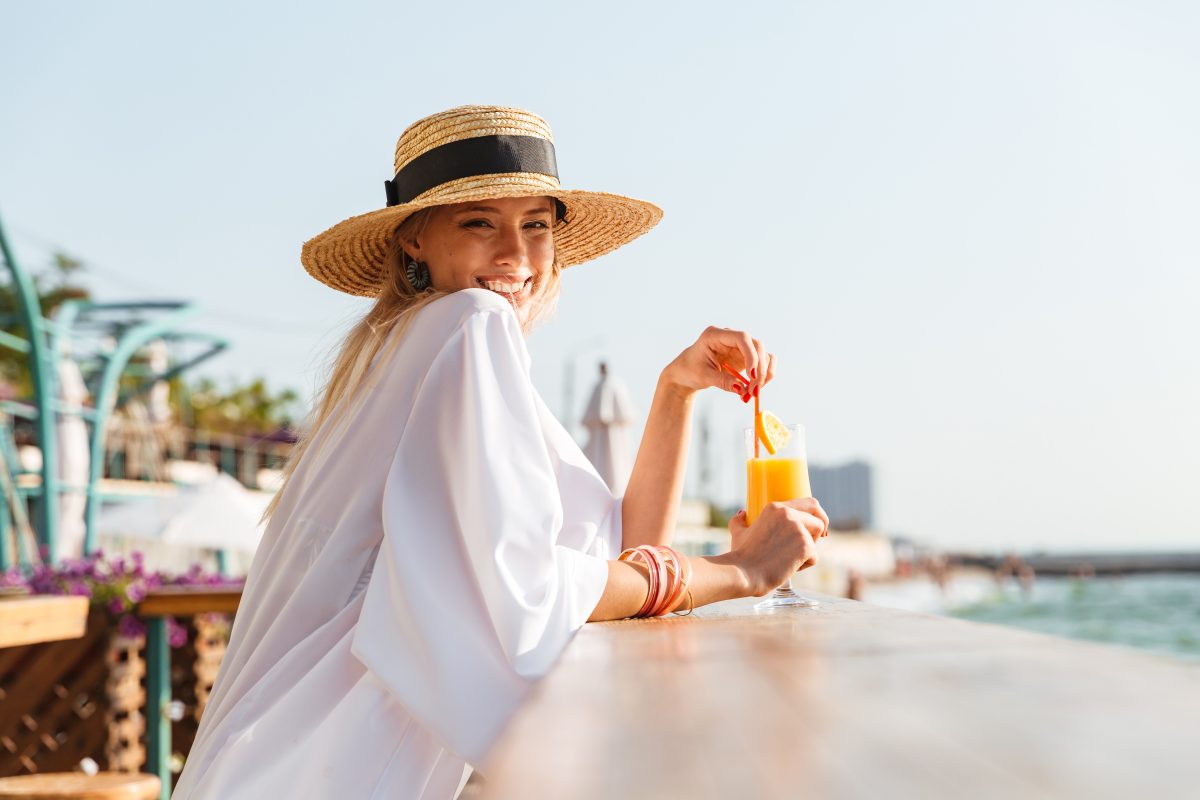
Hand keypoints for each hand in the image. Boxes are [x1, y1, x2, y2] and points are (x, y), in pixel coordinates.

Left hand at [662, 326, 776, 401]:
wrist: (686, 373)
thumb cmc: (690, 371)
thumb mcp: (704, 377)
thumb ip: (722, 381)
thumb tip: (742, 389)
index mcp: (716, 335)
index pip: (742, 337)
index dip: (751, 355)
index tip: (751, 375)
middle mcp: (731, 337)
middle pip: (757, 346)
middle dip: (759, 369)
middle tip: (754, 391)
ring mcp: (740, 346)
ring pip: (764, 354)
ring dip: (763, 374)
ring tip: (752, 393)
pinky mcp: (746, 357)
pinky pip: (763, 363)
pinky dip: (763, 376)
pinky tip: (754, 389)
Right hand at [727, 498, 829, 595]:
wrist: (743, 573)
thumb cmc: (740, 556)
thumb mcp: (738, 532)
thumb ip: (739, 520)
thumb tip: (741, 513)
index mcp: (775, 508)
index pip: (807, 502)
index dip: (815, 513)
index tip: (816, 523)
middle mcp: (788, 514)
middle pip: (818, 516)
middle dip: (821, 526)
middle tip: (821, 537)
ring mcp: (798, 529)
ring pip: (818, 537)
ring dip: (810, 548)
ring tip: (791, 559)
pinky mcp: (806, 546)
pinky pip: (814, 556)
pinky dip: (804, 565)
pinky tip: (789, 568)